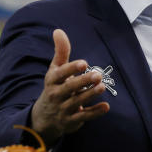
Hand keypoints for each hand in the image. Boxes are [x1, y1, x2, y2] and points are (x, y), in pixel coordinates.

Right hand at [30, 29, 109, 145]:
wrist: (44, 117)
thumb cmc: (55, 87)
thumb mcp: (55, 70)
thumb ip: (61, 52)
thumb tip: (58, 31)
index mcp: (52, 81)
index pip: (60, 74)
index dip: (71, 69)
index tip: (84, 63)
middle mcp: (56, 95)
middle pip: (69, 88)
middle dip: (83, 82)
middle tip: (97, 75)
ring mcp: (63, 109)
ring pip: (77, 102)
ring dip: (90, 95)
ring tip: (102, 86)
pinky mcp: (71, 121)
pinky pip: (84, 116)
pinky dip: (94, 112)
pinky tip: (106, 106)